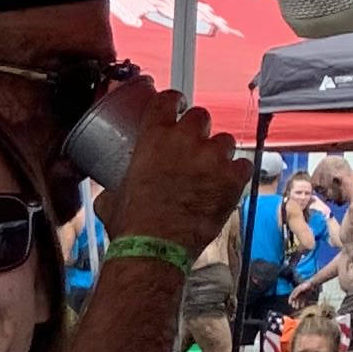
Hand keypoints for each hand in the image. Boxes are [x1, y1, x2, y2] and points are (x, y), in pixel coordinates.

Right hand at [107, 93, 246, 259]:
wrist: (155, 251)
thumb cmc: (132, 228)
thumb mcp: (112, 200)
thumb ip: (115, 187)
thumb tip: (109, 194)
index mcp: (153, 138)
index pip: (167, 100)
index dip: (173, 102)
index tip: (176, 108)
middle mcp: (185, 141)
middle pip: (200, 116)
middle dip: (197, 131)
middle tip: (192, 149)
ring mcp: (211, 159)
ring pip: (224, 140)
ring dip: (217, 153)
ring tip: (210, 172)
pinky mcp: (231, 180)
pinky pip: (243, 166)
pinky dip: (236, 174)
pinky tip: (226, 185)